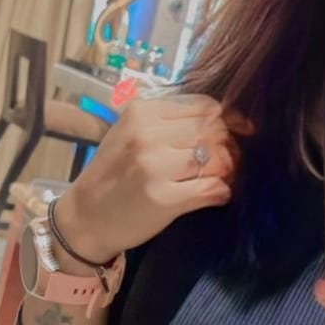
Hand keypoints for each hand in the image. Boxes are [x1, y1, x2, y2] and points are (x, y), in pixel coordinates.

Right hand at [55, 95, 253, 261]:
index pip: (205, 106)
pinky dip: (222, 192)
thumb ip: (169, 122)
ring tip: (219, 179)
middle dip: (229, 147)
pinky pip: (213, 189)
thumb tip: (227, 118)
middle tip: (228, 163)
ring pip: (218, 159)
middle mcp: (147, 135)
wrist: (84, 218)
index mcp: (141, 112)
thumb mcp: (131, 133)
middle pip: (215, 131)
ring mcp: (154, 167)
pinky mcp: (163, 199)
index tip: (239, 133)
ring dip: (227, 171)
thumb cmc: (114, 174)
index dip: (228, 120)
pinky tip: (216, 195)